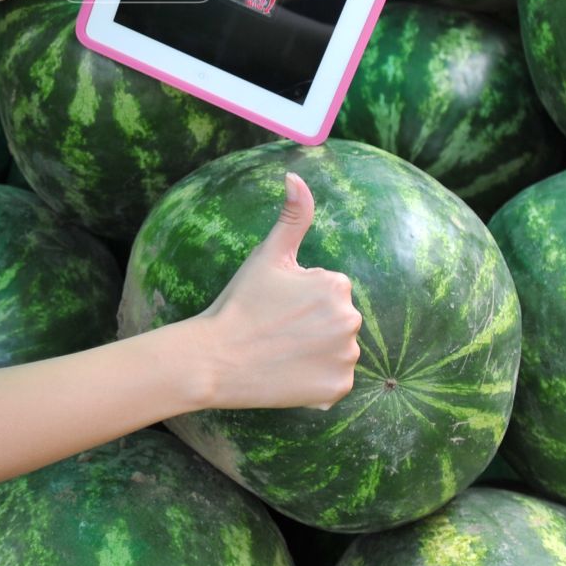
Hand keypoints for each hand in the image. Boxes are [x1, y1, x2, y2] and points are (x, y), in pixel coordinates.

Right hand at [192, 173, 362, 410]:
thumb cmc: (239, 304)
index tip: (275, 307)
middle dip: (313, 324)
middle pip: (337, 320)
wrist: (215, 360)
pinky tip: (289, 373)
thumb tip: (296, 175)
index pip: (329, 290)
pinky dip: (317, 380)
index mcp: (336, 286)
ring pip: (338, 350)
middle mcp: (351, 322)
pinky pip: (336, 382)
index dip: (300, 298)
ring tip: (281, 352)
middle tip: (276, 329)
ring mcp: (346, 359)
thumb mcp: (267, 255)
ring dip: (316, 352)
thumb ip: (293, 216)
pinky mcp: (338, 390)